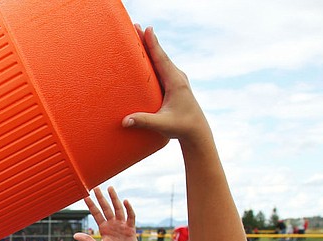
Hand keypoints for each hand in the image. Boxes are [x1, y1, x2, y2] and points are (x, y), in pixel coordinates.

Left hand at [74, 187, 148, 240]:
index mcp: (104, 228)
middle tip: (96, 187)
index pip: (96, 214)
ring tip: (110, 188)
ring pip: (117, 209)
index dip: (91, 205)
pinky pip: (130, 216)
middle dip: (101, 198)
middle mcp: (112, 224)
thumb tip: (74, 235)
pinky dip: (128, 209)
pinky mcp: (130, 228)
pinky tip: (125, 201)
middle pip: (106, 208)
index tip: (86, 196)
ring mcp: (122, 224)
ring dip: (114, 199)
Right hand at [123, 27, 208, 142]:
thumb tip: (125, 121)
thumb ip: (144, 121)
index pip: (162, 59)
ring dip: (150, 47)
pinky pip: (162, 67)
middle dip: (148, 40)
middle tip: (136, 26)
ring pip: (161, 59)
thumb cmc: (181, 127)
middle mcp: (177, 77)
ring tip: (139, 36)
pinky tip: (146, 55)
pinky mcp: (174, 83)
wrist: (196, 131)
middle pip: (160, 55)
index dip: (154, 44)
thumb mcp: (162, 125)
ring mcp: (176, 79)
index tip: (148, 29)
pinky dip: (153, 57)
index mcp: (176, 82)